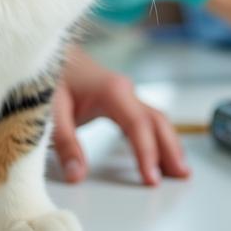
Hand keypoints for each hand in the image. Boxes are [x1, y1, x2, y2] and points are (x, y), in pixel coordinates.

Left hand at [51, 45, 189, 185]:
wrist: (47, 49)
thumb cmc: (50, 74)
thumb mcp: (50, 108)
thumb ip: (64, 142)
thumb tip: (78, 175)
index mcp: (111, 91)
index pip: (138, 125)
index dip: (147, 153)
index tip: (152, 180)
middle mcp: (124, 90)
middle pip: (157, 122)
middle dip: (171, 149)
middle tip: (183, 177)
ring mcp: (124, 93)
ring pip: (154, 120)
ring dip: (168, 144)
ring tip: (179, 171)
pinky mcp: (118, 99)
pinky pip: (144, 119)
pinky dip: (155, 138)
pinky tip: (158, 155)